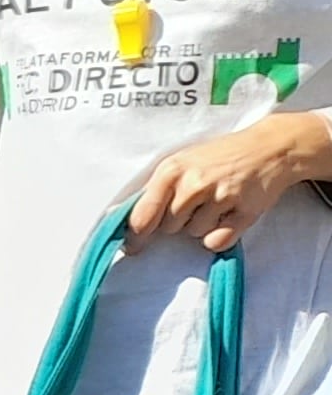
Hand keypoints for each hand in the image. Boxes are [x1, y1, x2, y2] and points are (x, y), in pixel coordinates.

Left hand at [128, 114, 331, 253]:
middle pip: (169, 227)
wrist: (269, 148)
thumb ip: (156, 189)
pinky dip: (221, 235)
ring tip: (217, 201)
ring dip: (202, 224)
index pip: (143, 215)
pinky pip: (217, 241)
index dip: (135, 235)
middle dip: (178, 220)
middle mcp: (194, 184)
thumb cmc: (218, 158)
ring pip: (194, 234)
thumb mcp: (181, 162)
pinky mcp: (245, 212)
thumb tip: (125, 220)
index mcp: (171, 171)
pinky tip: (229, 214)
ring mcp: (221, 197)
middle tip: (197, 200)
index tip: (132, 246)